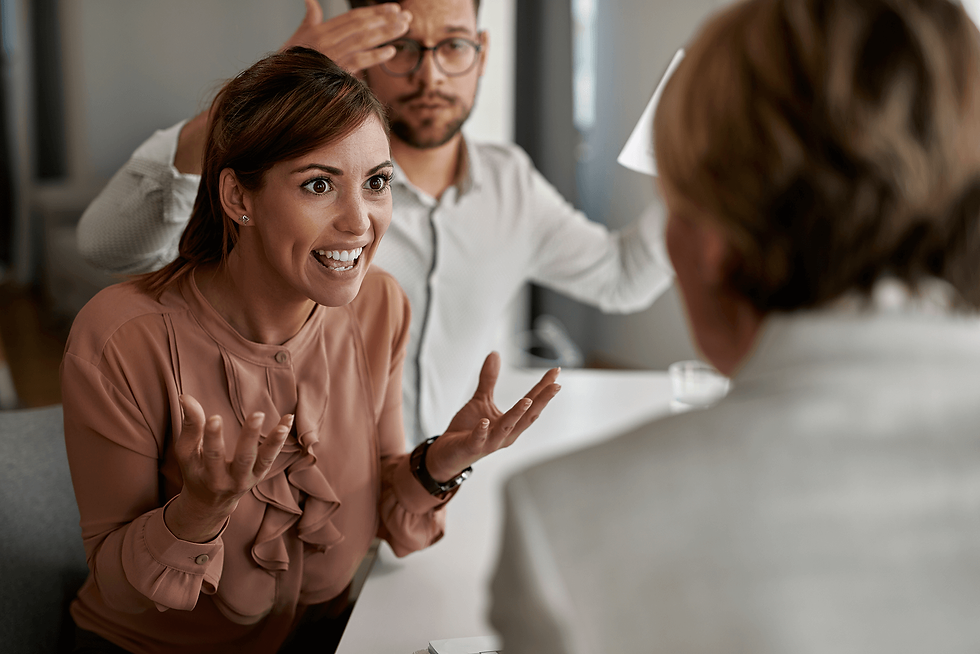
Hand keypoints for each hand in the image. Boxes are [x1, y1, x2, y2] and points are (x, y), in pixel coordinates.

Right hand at [165, 394, 292, 541]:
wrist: (211, 501)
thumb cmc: (196, 470)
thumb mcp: (187, 453)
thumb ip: (190, 426)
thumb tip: (186, 397)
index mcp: (209, 476)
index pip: (212, 455)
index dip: (213, 437)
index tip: (214, 418)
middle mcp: (232, 480)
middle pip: (243, 459)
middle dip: (250, 437)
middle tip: (257, 415)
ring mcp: (250, 478)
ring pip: (264, 460)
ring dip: (274, 442)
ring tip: (282, 427)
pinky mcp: (261, 473)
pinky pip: (273, 455)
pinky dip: (280, 439)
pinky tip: (287, 420)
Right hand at [281, 0, 411, 72]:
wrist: (283, 82)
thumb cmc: (291, 59)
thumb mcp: (300, 35)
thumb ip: (310, 18)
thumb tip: (310, 0)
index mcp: (322, 29)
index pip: (354, 17)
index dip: (375, 12)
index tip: (393, 9)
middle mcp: (328, 39)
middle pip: (362, 25)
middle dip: (385, 19)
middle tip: (405, 16)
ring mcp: (333, 55)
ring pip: (364, 40)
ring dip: (385, 33)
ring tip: (403, 28)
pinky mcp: (336, 70)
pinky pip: (359, 61)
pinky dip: (375, 56)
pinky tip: (391, 51)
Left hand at [424, 352, 560, 482]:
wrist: (449, 453)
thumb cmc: (468, 430)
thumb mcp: (481, 400)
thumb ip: (489, 380)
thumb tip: (495, 354)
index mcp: (511, 424)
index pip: (531, 403)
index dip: (543, 388)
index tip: (555, 371)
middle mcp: (506, 434)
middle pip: (528, 416)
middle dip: (542, 400)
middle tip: (555, 385)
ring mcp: (491, 442)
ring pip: (506, 427)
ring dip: (517, 414)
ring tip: (527, 399)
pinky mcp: (473, 446)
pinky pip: (479, 439)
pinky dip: (482, 430)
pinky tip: (484, 421)